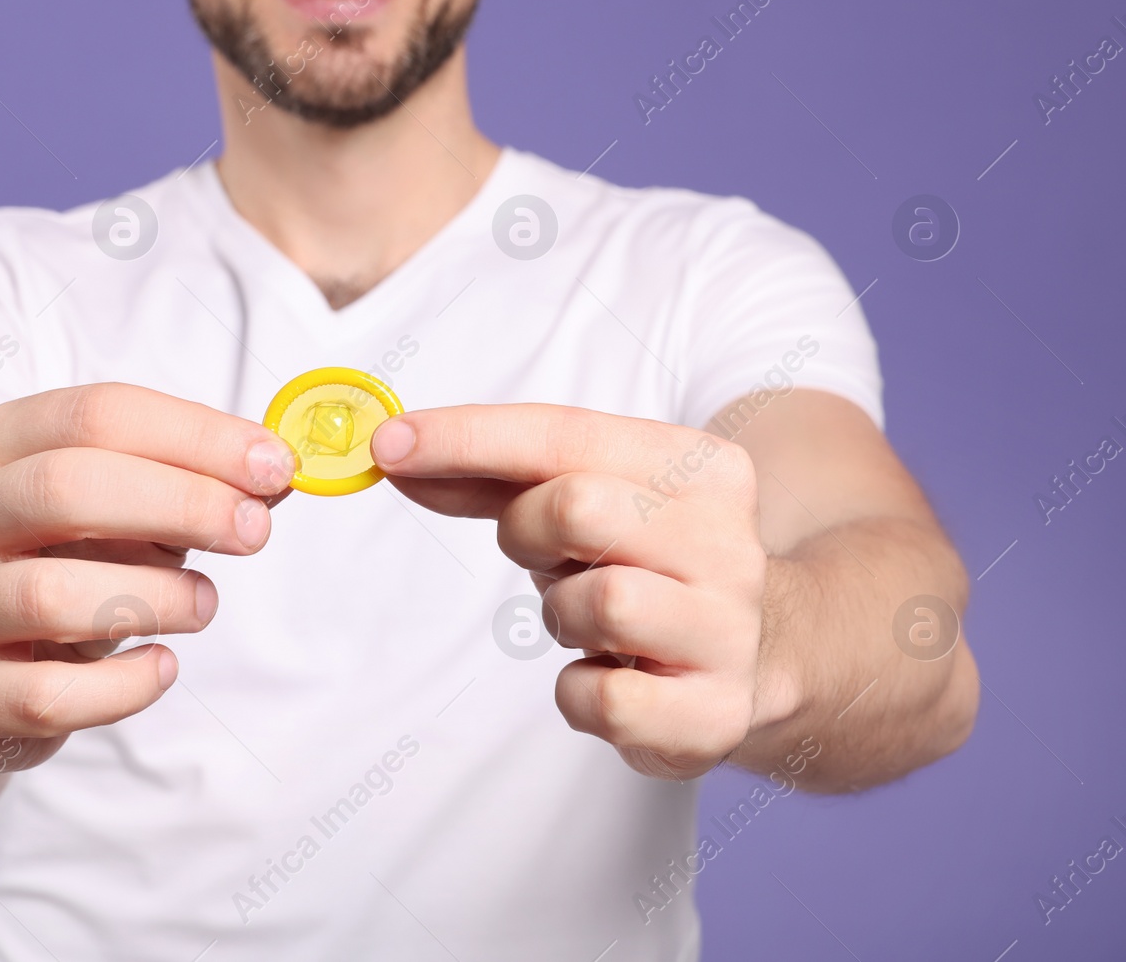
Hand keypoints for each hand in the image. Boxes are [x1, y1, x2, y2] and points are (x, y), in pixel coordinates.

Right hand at [0, 383, 295, 770]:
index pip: (94, 415)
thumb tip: (273, 476)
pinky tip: (161, 667)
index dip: (196, 436)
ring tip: (204, 603)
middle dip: (181, 503)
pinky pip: (46, 695)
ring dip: (156, 597)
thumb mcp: (110, 511)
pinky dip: (123, 686)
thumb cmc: (54, 567)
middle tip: (254, 530)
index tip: (275, 464)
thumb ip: (183, 487)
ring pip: (48, 594)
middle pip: (65, 487)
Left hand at [371, 404, 773, 779]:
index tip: (388, 444)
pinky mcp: (714, 714)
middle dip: (527, 532)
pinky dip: (578, 691)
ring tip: (589, 619)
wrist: (759, 659)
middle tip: (546, 556)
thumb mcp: (585, 501)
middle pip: (577, 507)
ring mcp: (729, 631)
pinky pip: (601, 698)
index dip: (466, 437)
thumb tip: (397, 454)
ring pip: (599, 601)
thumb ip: (493, 475)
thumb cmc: (648, 563)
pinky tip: (610, 675)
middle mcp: (728, 543)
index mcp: (701, 468)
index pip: (565, 433)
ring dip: (559, 614)